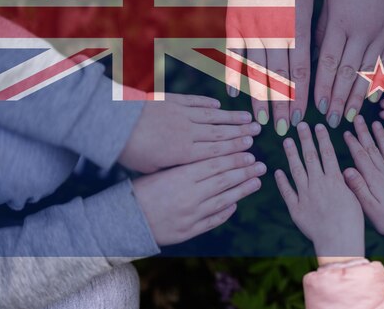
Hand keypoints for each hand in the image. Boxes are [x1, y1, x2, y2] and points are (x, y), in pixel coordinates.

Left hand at [119, 94, 259, 172]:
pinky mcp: (172, 101)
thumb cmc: (129, 151)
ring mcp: (181, 114)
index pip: (216, 151)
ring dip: (231, 118)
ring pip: (212, 116)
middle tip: (258, 132)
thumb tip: (189, 173)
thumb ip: (174, 168)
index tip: (251, 148)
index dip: (235, 149)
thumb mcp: (151, 168)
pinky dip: (207, 104)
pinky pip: (195, 102)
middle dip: (241, 132)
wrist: (113, 123)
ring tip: (248, 118)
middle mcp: (187, 132)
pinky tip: (219, 105)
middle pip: (220, 133)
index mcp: (183, 152)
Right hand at [133, 152, 264, 245]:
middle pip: (224, 180)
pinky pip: (213, 220)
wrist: (123, 221)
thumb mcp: (160, 171)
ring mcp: (191, 215)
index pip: (215, 164)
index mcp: (180, 176)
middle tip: (260, 165)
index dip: (234, 158)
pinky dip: (226, 212)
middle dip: (245, 171)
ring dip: (242, 190)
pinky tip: (235, 204)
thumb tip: (211, 157)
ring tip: (256, 182)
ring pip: (224, 200)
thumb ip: (185, 166)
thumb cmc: (139, 191)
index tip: (249, 152)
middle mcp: (189, 195)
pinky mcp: (189, 231)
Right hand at [228, 0, 312, 135]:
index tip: (301, 118)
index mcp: (298, 26)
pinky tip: (234, 95)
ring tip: (262, 122)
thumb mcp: (309, 6)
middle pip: (279, 76)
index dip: (301, 97)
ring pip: (257, 70)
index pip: (300, 70)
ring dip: (260, 98)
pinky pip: (234, 53)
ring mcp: (252, 26)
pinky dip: (234, 75)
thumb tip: (307, 69)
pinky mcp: (235, 21)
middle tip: (283, 131)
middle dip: (282, 106)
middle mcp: (275, 30)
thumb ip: (306, 37)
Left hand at [275, 123, 364, 257]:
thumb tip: (344, 169)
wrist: (339, 241)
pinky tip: (277, 171)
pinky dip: (281, 181)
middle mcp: (318, 184)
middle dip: (305, 139)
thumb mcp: (357, 198)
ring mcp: (305, 195)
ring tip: (287, 141)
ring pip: (296, 170)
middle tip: (300, 125)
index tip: (317, 126)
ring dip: (291, 154)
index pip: (327, 153)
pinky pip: (287, 192)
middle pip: (310, 157)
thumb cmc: (353, 222)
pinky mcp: (296, 209)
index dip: (322, 138)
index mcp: (335, 180)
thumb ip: (348, 182)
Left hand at [314, 0, 383, 127]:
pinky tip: (371, 100)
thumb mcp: (328, 0)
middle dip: (338, 100)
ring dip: (357, 98)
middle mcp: (362, 30)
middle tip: (331, 122)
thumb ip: (321, 31)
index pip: (328, 62)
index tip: (317, 108)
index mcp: (340, 21)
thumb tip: (313, 61)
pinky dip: (378, 84)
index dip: (322, 88)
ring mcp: (382, 33)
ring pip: (367, 73)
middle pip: (347, 72)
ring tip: (349, 118)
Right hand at [342, 116, 383, 257]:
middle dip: (365, 132)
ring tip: (376, 123)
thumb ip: (358, 188)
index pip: (361, 156)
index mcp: (374, 179)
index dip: (353, 142)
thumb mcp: (369, 208)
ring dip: (381, 136)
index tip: (346, 130)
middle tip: (358, 118)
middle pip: (373, 148)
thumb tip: (346, 169)